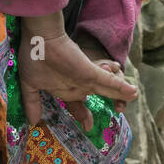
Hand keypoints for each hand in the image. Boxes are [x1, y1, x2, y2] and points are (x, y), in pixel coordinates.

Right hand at [18, 16, 136, 131]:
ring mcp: (85, 76)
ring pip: (105, 88)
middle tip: (120, 110)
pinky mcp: (90, 71)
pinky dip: (120, 88)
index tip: (87, 126)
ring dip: (119, 95)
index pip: (77, 101)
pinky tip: (133, 92)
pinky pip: (108, 82)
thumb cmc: (33, 55)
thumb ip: (32, 103)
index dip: (82, 113)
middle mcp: (77, 81)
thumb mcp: (30, 83)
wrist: (38, 37)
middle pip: (95, 94)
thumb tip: (32, 121)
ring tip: (132, 96)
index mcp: (64, 85)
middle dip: (109, 101)